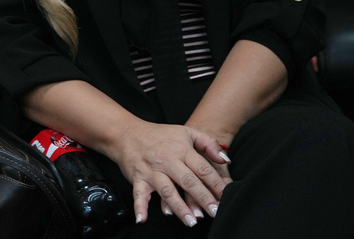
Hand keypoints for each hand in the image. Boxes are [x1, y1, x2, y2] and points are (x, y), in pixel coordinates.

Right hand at [114, 121, 228, 227]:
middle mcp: (167, 161)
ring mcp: (152, 171)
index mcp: (181, 150)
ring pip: (167, 191)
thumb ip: (209, 143)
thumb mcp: (187, 132)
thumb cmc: (160, 135)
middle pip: (188, 181)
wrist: (127, 133)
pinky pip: (138, 194)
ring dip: (179, 207)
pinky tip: (142, 219)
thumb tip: (226, 160)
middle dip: (203, 198)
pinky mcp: (138, 178)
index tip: (226, 196)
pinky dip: (139, 207)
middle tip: (215, 212)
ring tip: (192, 221)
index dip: (216, 183)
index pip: (202, 168)